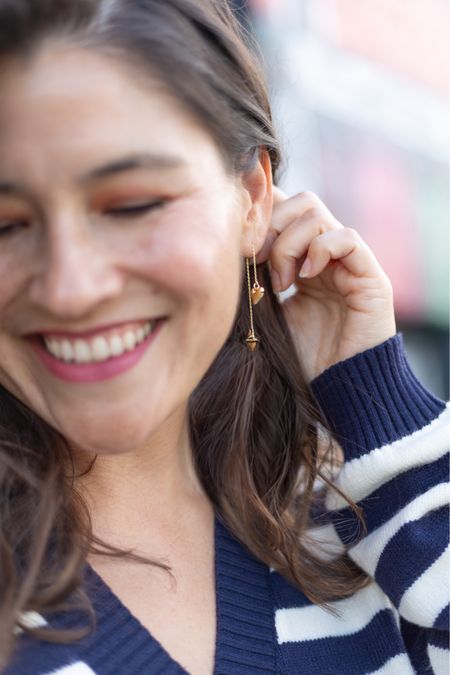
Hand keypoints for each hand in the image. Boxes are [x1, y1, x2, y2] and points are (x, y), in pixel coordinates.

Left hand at [257, 188, 396, 382]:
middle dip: (271, 226)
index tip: (238, 241)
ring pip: (317, 215)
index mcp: (304, 258)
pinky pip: (347, 239)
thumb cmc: (301, 356)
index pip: (285, 208)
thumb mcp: (268, 311)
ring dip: (289, 244)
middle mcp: (328, 253)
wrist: (336, 387)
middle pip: (301, 202)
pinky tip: (305, 278)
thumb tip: (226, 245)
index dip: (261, 212)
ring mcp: (350, 261)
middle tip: (256, 261)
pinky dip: (321, 250)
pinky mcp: (370, 276)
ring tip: (282, 282)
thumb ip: (256, 277)